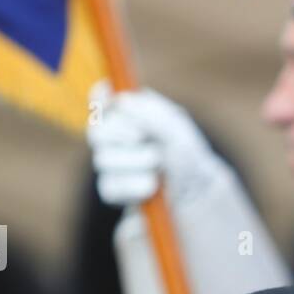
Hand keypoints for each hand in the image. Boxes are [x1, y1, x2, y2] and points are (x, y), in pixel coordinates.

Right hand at [87, 82, 218, 205]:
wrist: (197, 197)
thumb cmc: (189, 159)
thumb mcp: (177, 132)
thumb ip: (152, 113)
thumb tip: (122, 100)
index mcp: (132, 112)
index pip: (102, 96)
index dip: (101, 97)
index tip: (110, 102)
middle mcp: (117, 135)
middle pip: (96, 131)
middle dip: (122, 135)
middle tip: (145, 139)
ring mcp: (112, 163)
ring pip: (103, 160)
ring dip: (137, 163)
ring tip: (160, 168)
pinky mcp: (113, 191)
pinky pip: (110, 187)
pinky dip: (134, 186)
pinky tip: (151, 188)